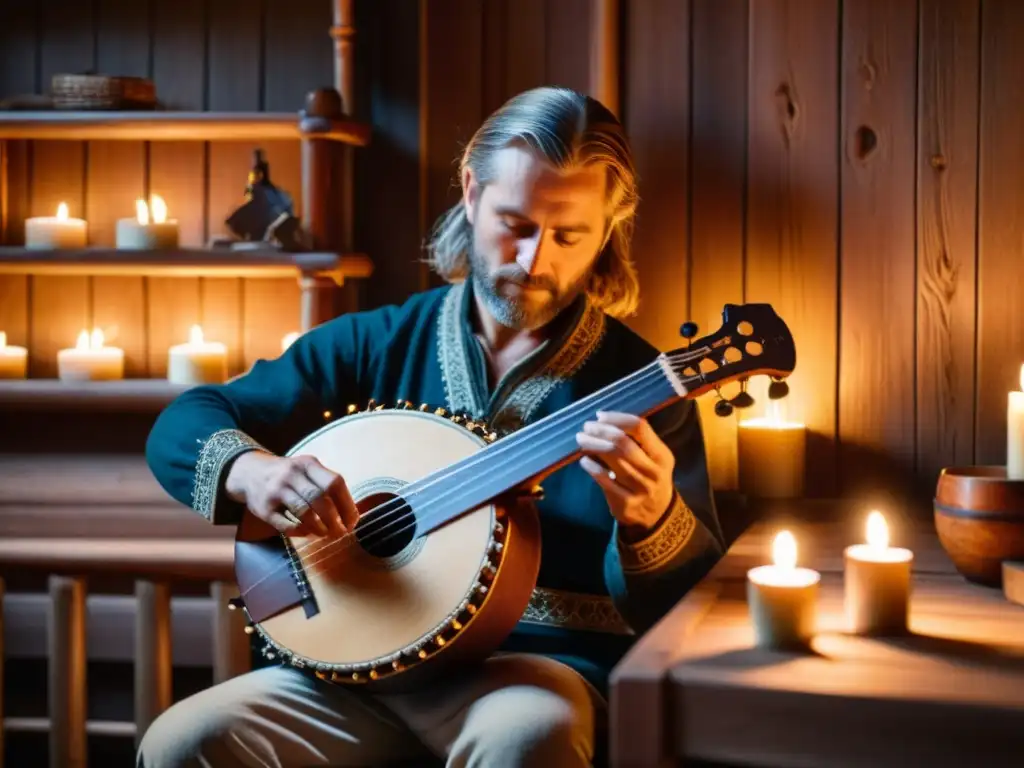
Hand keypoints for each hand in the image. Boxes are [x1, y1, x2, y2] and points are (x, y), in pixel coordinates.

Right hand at [225, 451, 357, 536]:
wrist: (249, 472)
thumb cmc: (288, 476)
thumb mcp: (306, 470)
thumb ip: (326, 485)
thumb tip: (351, 513)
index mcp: (308, 463)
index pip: (334, 483)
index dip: (347, 504)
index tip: (352, 521)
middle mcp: (291, 474)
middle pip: (320, 499)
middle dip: (334, 519)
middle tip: (341, 532)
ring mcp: (276, 491)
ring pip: (304, 512)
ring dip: (319, 527)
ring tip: (325, 534)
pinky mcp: (263, 508)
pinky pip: (286, 525)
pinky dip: (300, 532)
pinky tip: (306, 532)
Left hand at [575, 411, 675, 536]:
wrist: (658, 514)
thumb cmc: (651, 477)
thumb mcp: (655, 459)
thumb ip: (638, 440)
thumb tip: (606, 419)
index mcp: (662, 456)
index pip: (640, 428)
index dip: (617, 418)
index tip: (600, 416)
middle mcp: (653, 472)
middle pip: (623, 444)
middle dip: (601, 431)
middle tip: (586, 426)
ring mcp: (640, 489)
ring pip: (612, 460)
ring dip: (593, 445)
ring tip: (582, 439)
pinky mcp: (625, 503)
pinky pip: (604, 480)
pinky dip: (591, 467)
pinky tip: (584, 460)